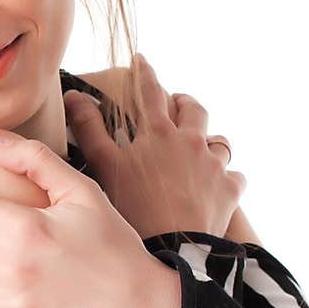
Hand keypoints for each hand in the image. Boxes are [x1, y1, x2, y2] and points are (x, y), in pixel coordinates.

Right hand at [64, 53, 246, 238]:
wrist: (173, 247)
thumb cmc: (134, 208)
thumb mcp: (104, 166)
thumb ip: (90, 129)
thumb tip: (74, 96)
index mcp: (159, 132)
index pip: (150, 91)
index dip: (145, 72)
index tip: (142, 60)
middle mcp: (191, 141)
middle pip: (193, 109)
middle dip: (183, 103)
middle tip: (175, 105)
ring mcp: (214, 165)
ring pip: (218, 141)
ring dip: (208, 141)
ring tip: (199, 149)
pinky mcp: (230, 189)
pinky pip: (234, 175)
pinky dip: (225, 177)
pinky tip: (216, 184)